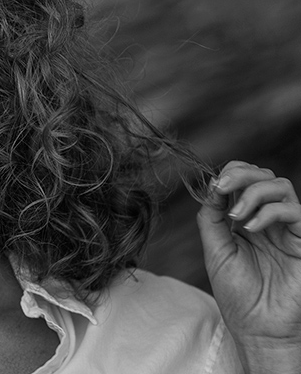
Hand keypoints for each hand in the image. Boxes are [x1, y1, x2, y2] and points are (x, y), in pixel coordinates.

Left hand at [197, 161, 300, 373]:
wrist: (258, 328)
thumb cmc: (238, 294)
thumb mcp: (216, 251)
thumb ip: (211, 219)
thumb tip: (209, 188)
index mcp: (246, 220)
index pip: (244, 181)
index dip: (229, 174)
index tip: (213, 185)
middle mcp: (269, 220)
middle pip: (263, 176)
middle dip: (240, 174)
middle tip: (223, 186)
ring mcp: (287, 229)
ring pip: (281, 186)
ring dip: (254, 191)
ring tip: (236, 216)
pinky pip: (295, 211)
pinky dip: (269, 212)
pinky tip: (250, 227)